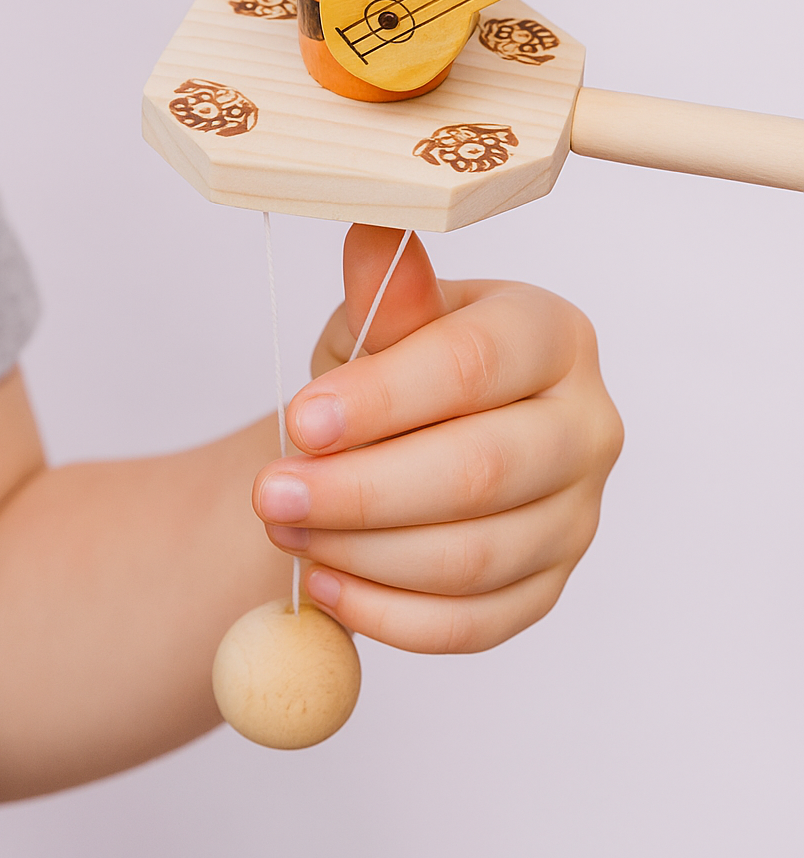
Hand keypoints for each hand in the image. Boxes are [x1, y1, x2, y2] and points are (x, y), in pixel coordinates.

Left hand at [252, 226, 622, 653]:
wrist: (401, 448)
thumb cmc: (394, 373)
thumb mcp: (380, 323)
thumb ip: (385, 292)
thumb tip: (372, 232)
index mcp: (553, 335)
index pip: (476, 367)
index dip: (384, 398)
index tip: (300, 419)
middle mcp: (586, 425)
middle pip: (482, 472)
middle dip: (362, 491)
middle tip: (271, 494)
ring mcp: (578, 515)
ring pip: (475, 557)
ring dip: (364, 553)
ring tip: (284, 532)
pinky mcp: (548, 588)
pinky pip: (473, 625)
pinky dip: (389, 614)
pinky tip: (324, 584)